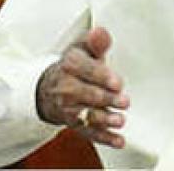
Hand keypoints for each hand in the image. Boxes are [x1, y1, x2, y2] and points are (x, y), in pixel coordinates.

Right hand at [35, 27, 129, 148]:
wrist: (50, 88)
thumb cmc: (73, 68)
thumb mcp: (82, 50)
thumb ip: (96, 43)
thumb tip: (101, 32)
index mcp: (69, 64)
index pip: (84, 69)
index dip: (100, 76)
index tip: (116, 82)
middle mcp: (66, 86)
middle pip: (86, 93)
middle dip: (105, 98)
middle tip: (123, 101)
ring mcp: (69, 107)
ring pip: (87, 115)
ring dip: (104, 119)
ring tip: (119, 120)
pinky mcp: (75, 124)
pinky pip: (88, 132)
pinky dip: (104, 138)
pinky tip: (118, 140)